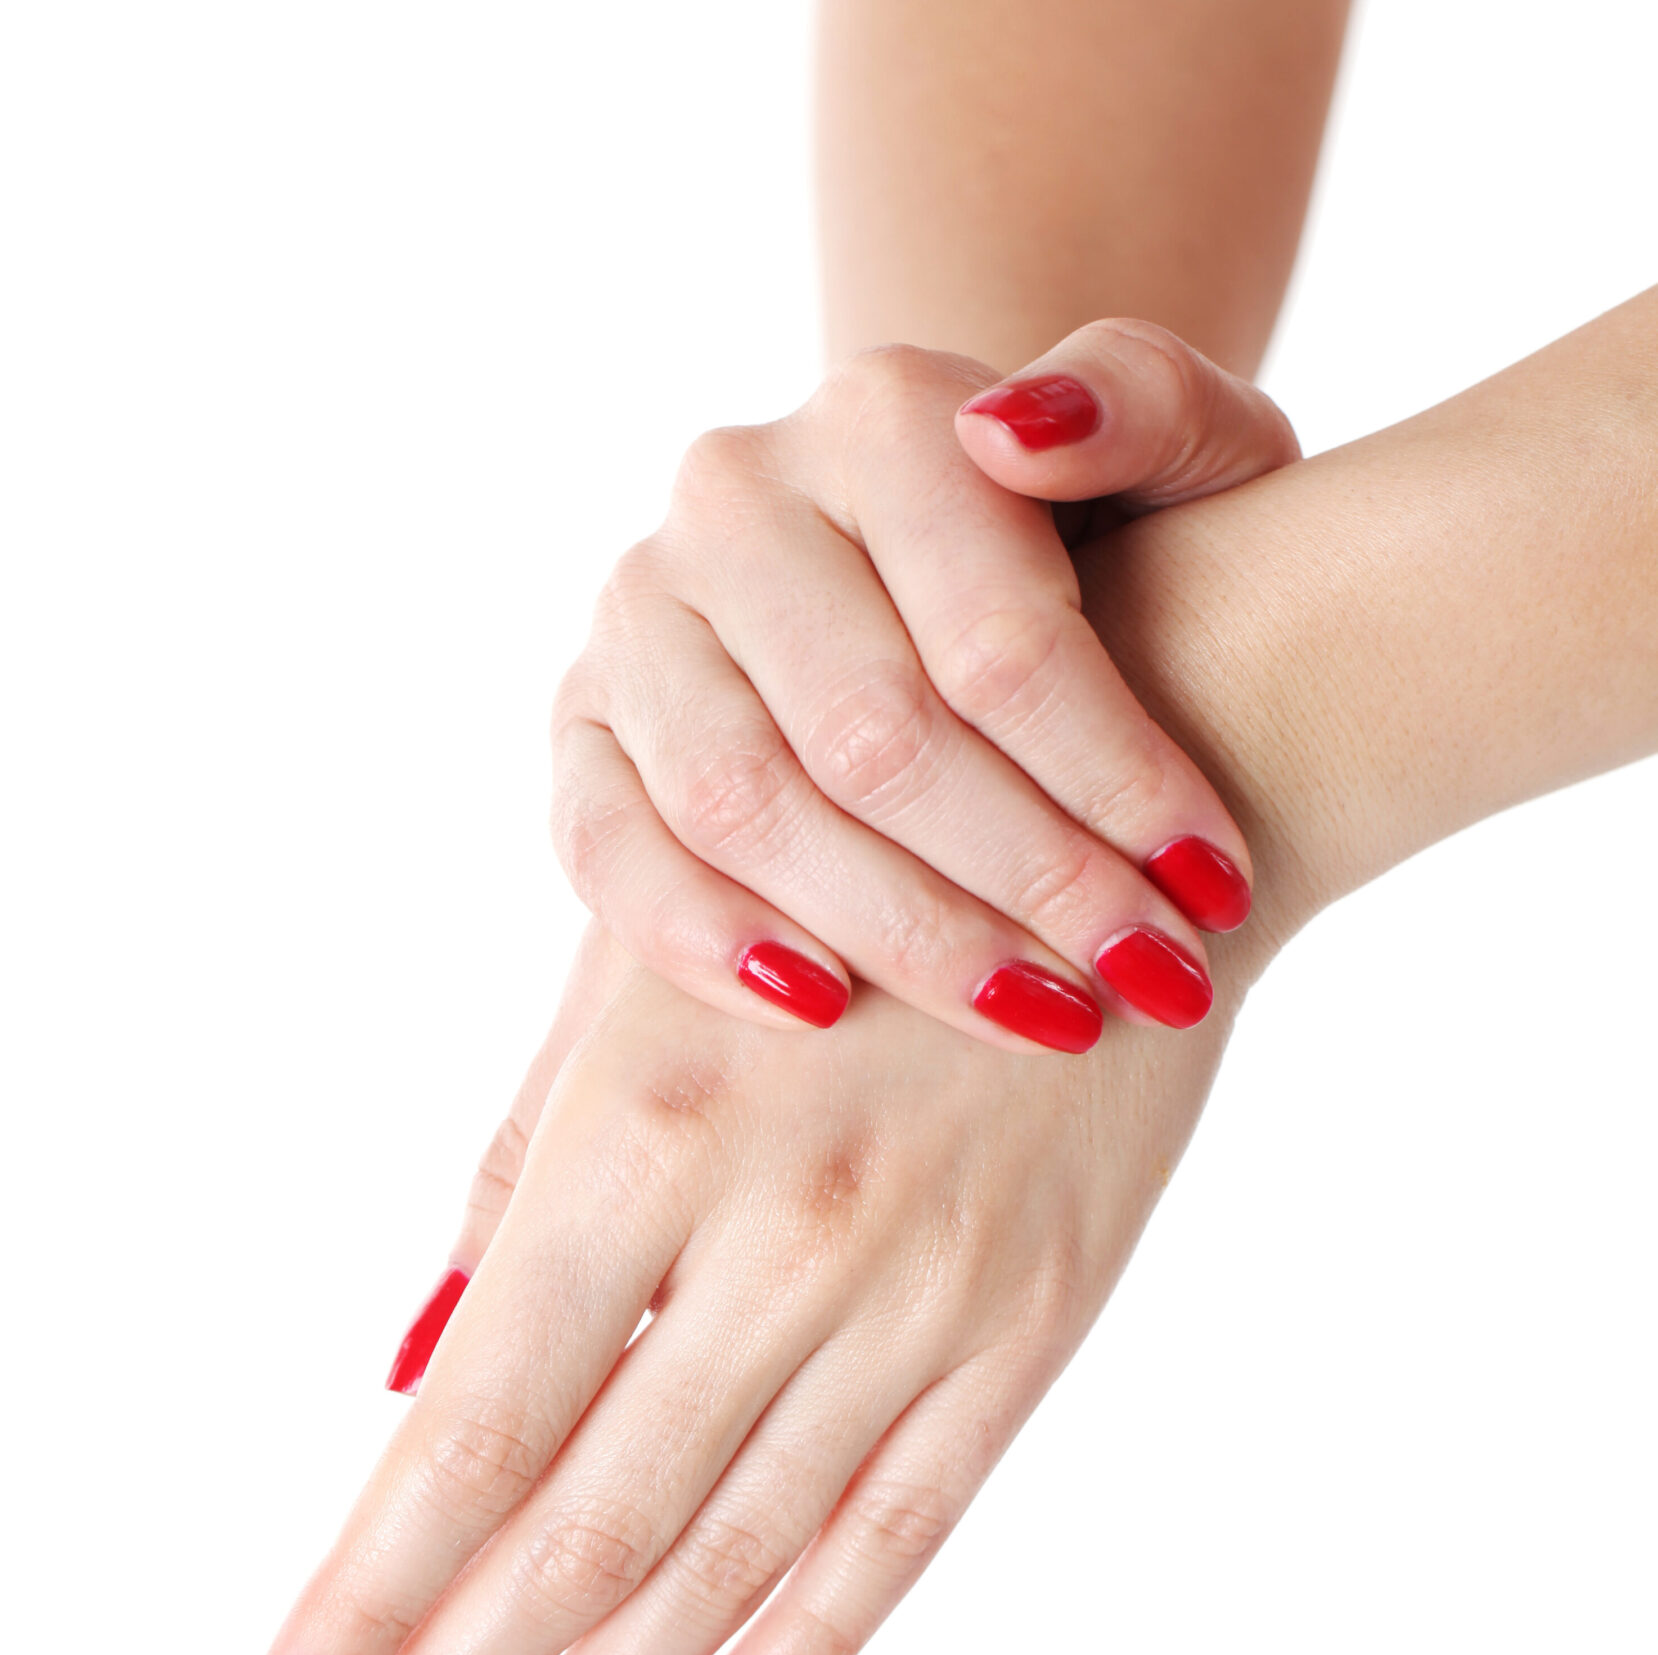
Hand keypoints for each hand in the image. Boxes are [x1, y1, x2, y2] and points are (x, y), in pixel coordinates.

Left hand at [247, 920, 1243, 1654]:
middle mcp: (787, 1232)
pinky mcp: (1033, 1327)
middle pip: (586, 1523)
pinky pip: (908, 1526)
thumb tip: (407, 1373)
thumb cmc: (838, 885)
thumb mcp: (646, 972)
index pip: (477, 1420)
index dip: (368, 1587)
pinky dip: (808, 1646)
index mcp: (653, 1125)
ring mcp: (925, 1295)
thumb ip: (522, 1168)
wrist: (1119, 841)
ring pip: (735, 1556)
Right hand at [551, 321, 1296, 1051]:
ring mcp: (640, 610)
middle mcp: (736, 496)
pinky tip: (823, 1010)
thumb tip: (1016, 431)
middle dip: (1030, 882)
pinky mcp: (581, 718)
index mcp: (882, 414)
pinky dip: (700, 938)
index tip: (1214, 890)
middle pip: (874, 737)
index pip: (998, 640)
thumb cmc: (1089, 532)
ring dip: (895, 935)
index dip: (1116, 782)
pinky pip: (604, 846)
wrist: (931, 566)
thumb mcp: (1178, 449)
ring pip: (742, 803)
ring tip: (1034, 1017)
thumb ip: (1146, 400)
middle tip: (1145, 984)